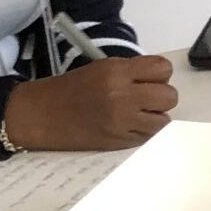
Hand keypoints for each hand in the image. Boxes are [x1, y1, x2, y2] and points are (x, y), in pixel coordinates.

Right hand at [2, 54, 179, 150]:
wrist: (41, 115)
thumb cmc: (69, 90)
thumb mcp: (99, 69)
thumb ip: (129, 73)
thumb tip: (156, 80)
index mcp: (116, 71)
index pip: (162, 68)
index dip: (160, 75)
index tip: (150, 79)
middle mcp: (123, 95)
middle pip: (169, 96)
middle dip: (161, 97)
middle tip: (146, 99)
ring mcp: (123, 121)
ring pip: (164, 121)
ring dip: (156, 118)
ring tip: (139, 115)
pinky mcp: (120, 141)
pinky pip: (150, 137)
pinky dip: (145, 132)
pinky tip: (130, 127)